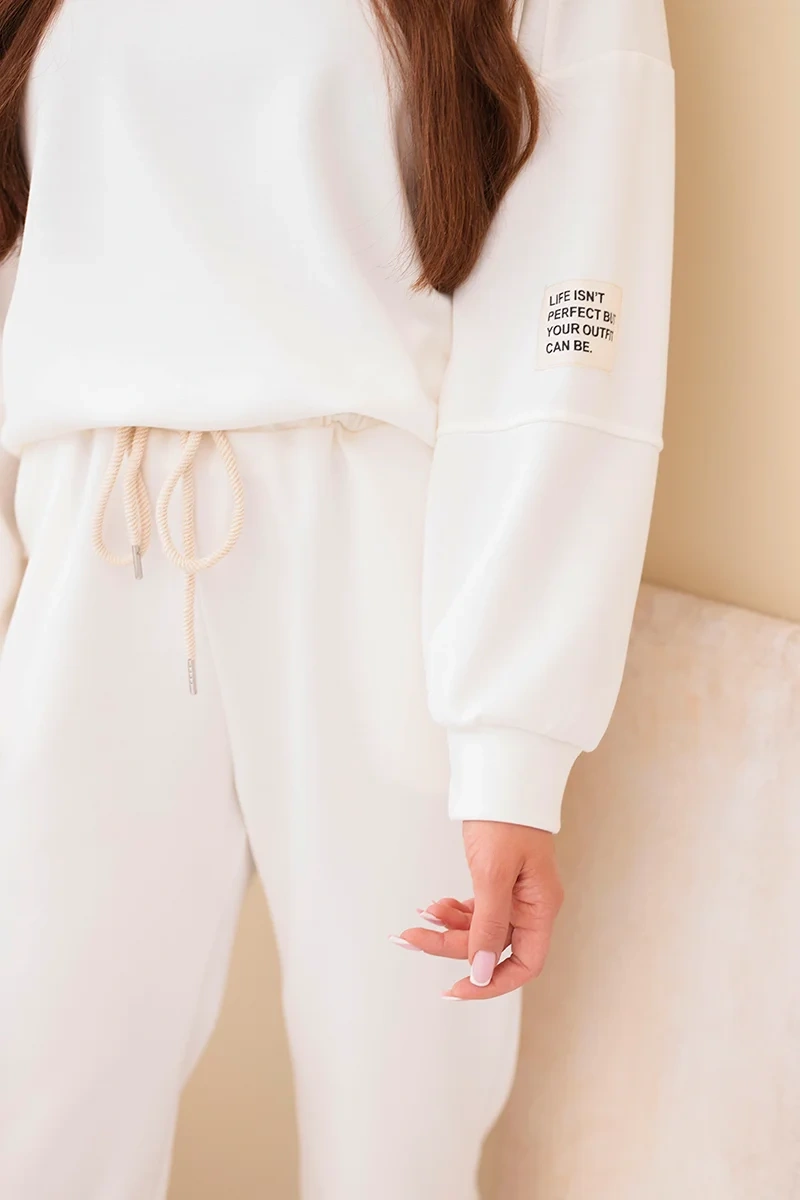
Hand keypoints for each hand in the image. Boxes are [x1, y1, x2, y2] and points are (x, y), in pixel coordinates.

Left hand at [393, 821, 562, 999]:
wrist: (501, 778)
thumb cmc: (505, 820)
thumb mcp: (493, 874)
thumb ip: (489, 925)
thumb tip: (483, 972)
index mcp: (540, 908)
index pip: (524, 965)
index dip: (492, 984)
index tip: (457, 988)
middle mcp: (531, 906)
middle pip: (493, 947)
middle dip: (451, 947)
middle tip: (413, 939)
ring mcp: (515, 894)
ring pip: (479, 929)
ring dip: (447, 928)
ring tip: (418, 920)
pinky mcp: (498, 881)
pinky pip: (476, 910)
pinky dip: (453, 911)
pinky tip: (433, 906)